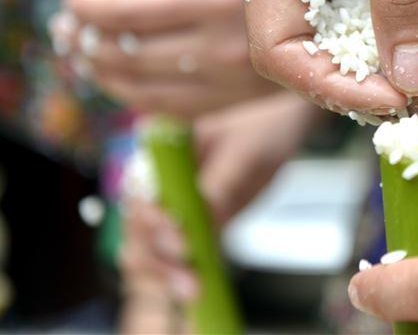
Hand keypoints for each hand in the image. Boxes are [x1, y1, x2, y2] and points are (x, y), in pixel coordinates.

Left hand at [52, 0, 278, 116]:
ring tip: (82, 54)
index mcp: (218, 3)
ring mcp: (227, 83)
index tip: (75, 0)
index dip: (94, 10)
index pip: (133, 14)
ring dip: (102, 72)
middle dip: (87, 41)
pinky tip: (117, 81)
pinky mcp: (232, 104)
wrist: (341, 25)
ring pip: (143, 88)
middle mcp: (221, 49)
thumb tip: (111, 3)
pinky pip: (168, 109)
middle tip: (69, 28)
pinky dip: (134, 96)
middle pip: (131, 54)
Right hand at [118, 92, 319, 332]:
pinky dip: (180, 275)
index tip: (178, 234)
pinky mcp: (194, 227)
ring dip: (164, 274)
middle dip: (155, 256)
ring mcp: (174, 208)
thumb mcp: (246, 152)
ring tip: (194, 288)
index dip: (149, 219)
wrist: (281, 128)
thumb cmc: (261, 129)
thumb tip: (207, 215)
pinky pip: (176, 257)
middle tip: (188, 272)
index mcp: (161, 154)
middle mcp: (159, 182)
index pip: (138, 192)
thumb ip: (224, 182)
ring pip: (149, 250)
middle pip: (136, 229)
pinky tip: (198, 289)